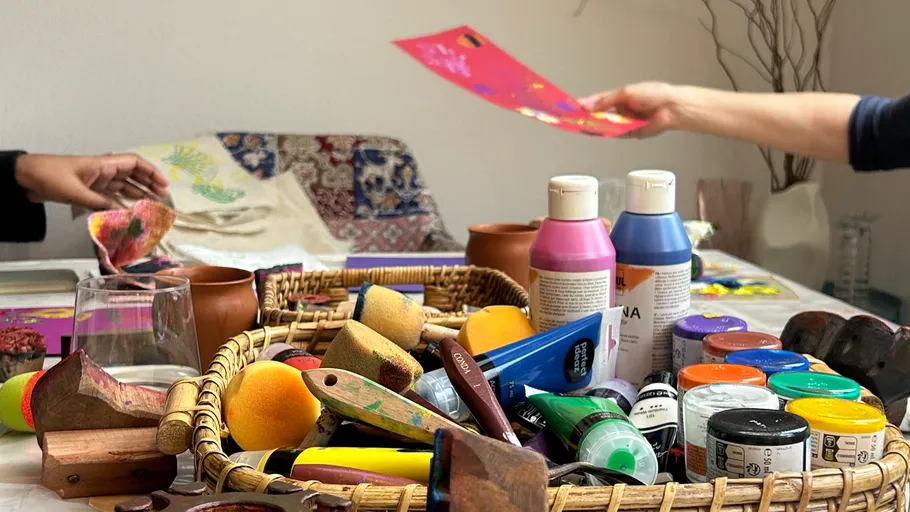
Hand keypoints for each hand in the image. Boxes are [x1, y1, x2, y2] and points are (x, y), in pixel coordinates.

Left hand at [15, 153, 168, 209]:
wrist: (26, 177)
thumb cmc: (50, 176)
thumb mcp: (76, 192)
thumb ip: (100, 204)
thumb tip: (123, 215)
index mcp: (102, 164)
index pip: (134, 164)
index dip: (151, 172)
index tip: (163, 184)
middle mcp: (103, 171)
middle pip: (132, 175)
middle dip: (149, 183)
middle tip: (163, 196)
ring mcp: (96, 181)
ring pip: (123, 186)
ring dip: (138, 193)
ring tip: (152, 204)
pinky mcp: (89, 190)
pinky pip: (111, 196)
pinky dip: (122, 202)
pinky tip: (130, 211)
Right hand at [578, 82, 681, 137]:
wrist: (671, 107)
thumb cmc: (653, 94)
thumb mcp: (624, 93)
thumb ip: (604, 101)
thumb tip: (587, 105)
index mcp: (619, 98)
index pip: (597, 102)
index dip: (584, 105)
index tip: (571, 107)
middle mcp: (620, 110)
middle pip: (599, 115)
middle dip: (587, 117)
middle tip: (573, 120)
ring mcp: (625, 122)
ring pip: (606, 126)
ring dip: (594, 126)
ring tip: (581, 126)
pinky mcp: (630, 133)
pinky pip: (615, 134)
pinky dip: (606, 133)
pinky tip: (596, 132)